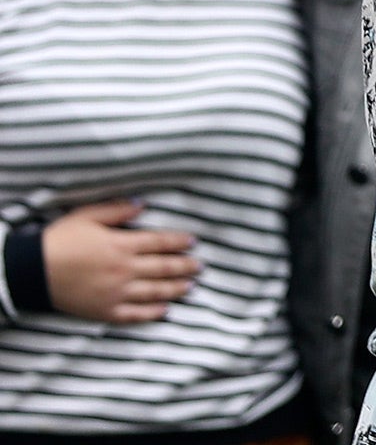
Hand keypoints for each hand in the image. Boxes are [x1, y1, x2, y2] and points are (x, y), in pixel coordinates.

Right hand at [42, 202, 200, 323]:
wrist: (32, 271)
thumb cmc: (59, 240)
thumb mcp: (88, 216)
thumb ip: (117, 210)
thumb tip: (143, 205)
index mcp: (122, 244)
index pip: (160, 242)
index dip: (179, 242)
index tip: (193, 242)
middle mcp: (124, 269)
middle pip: (163, 268)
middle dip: (185, 266)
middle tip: (200, 266)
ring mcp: (116, 292)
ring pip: (154, 292)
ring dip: (175, 289)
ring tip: (191, 287)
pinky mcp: (104, 311)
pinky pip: (133, 315)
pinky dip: (151, 314)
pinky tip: (165, 312)